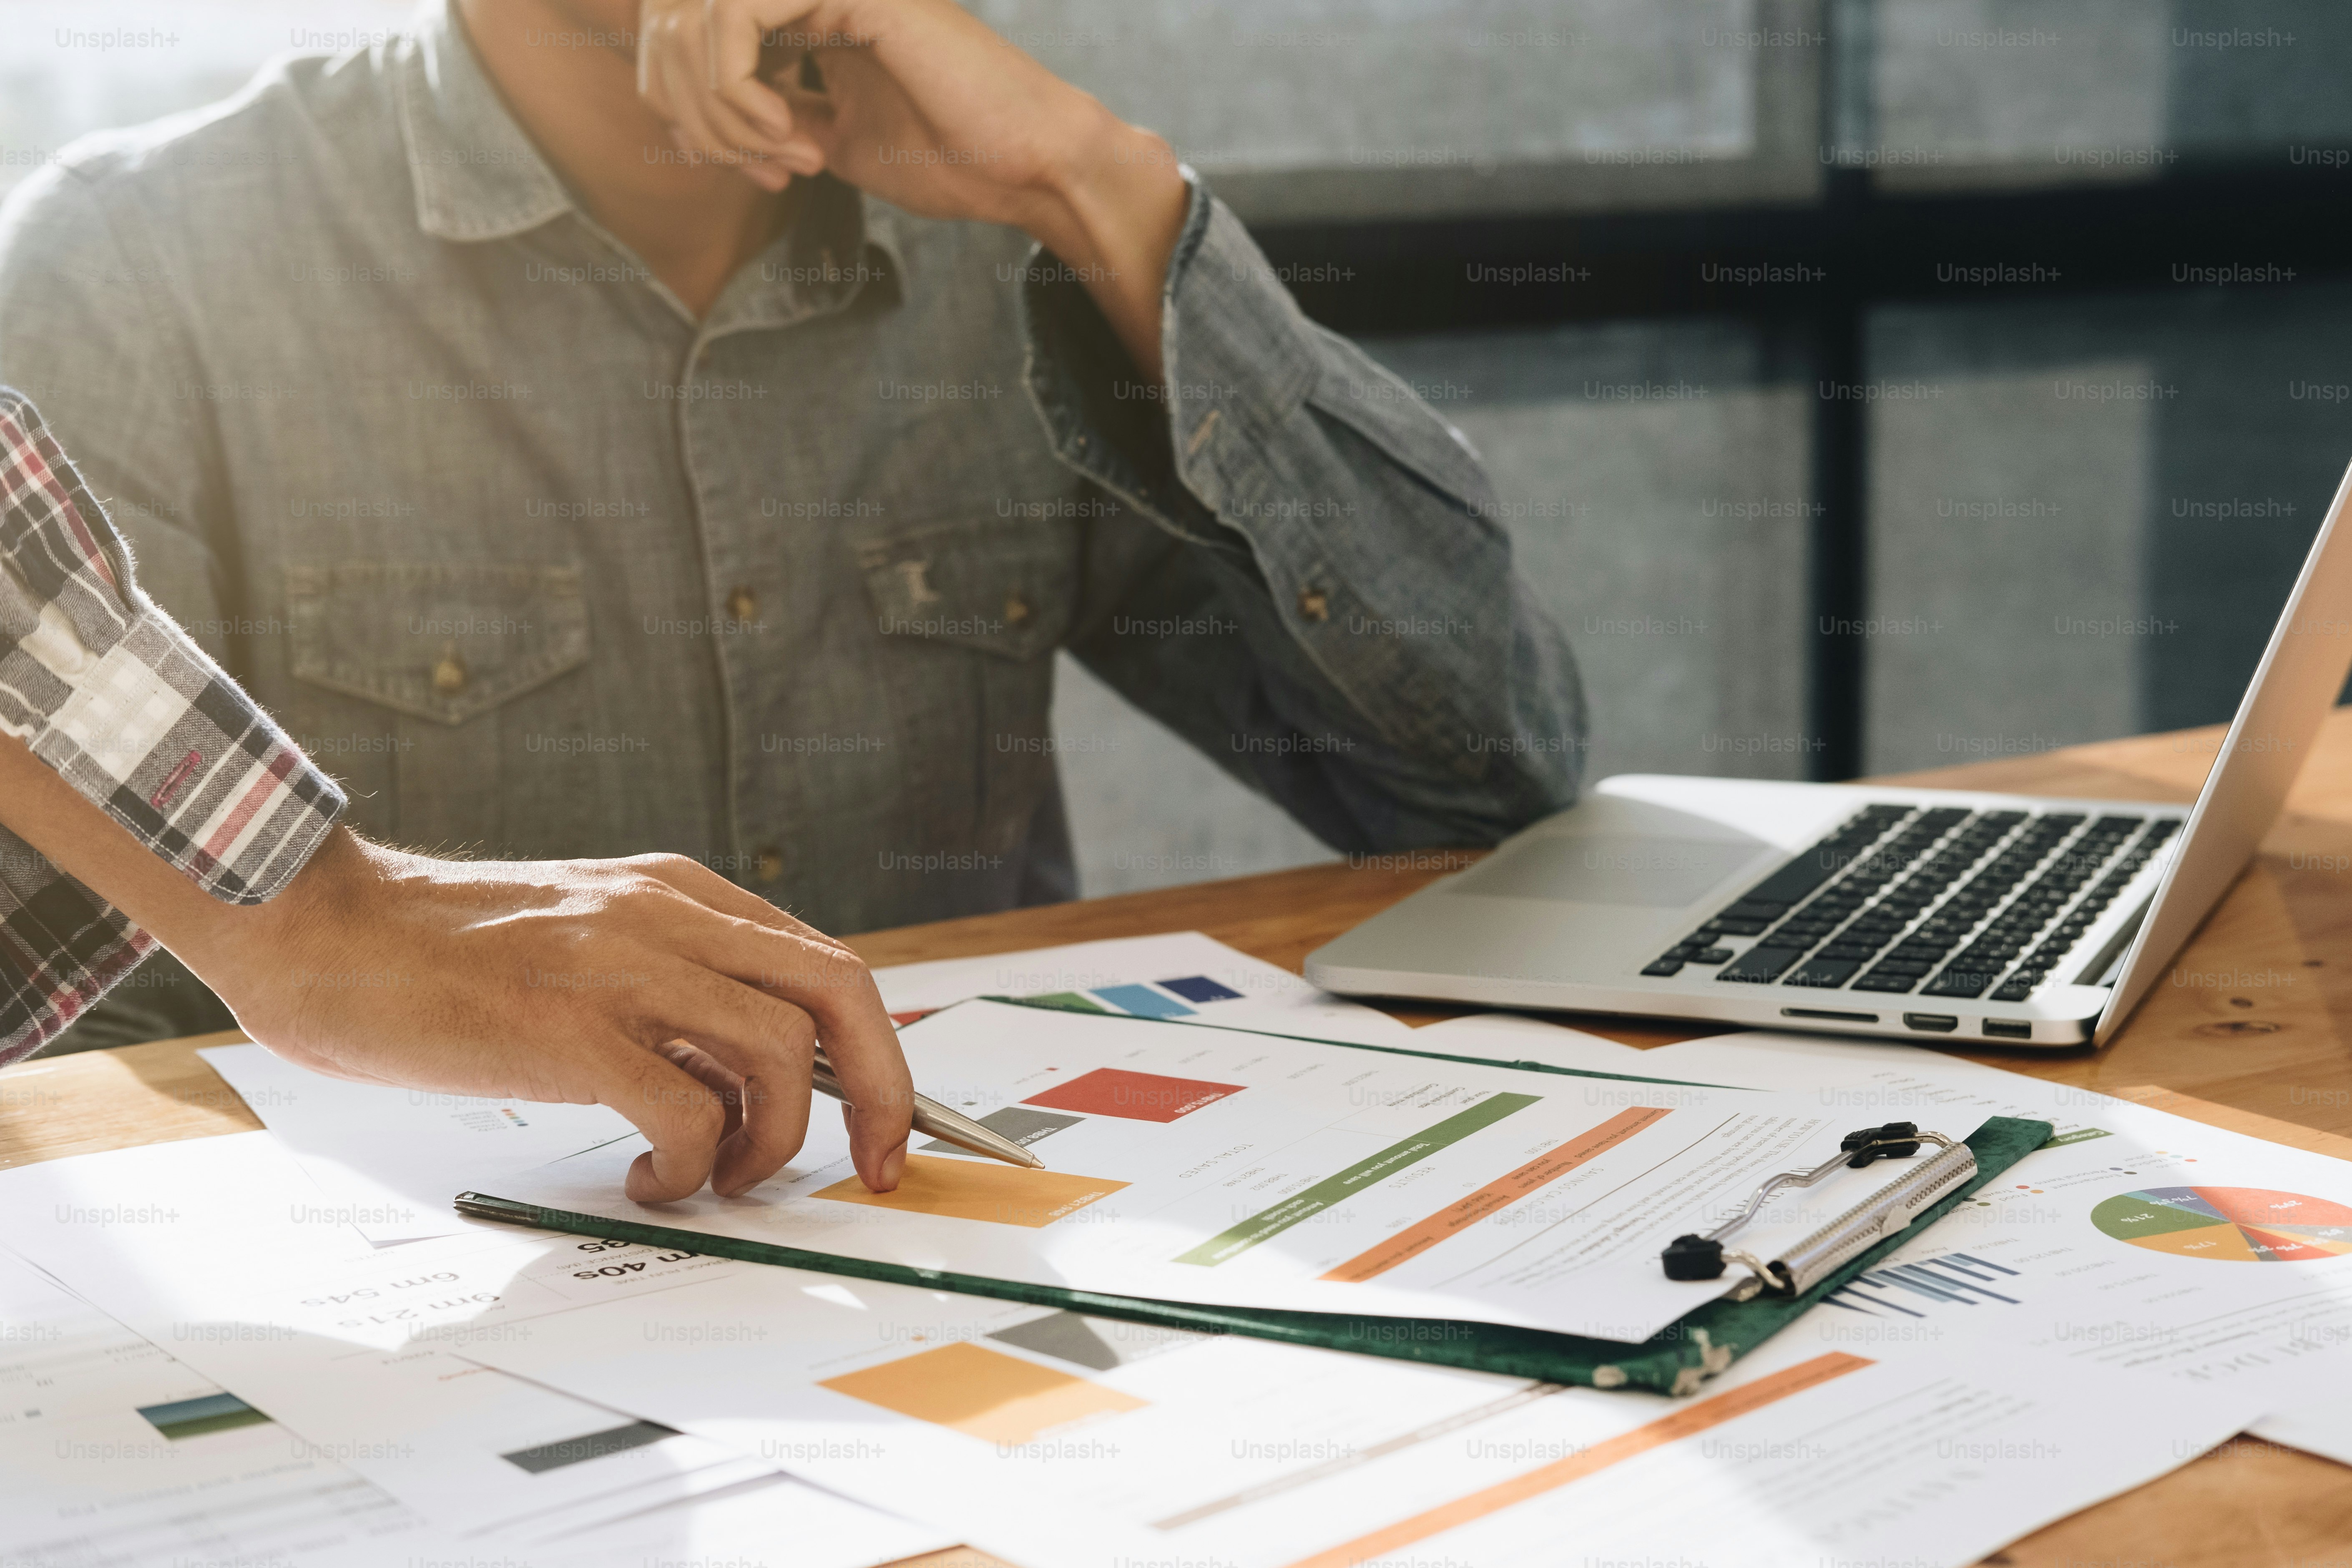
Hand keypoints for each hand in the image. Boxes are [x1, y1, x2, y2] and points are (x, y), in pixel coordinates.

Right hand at [180, 829, 912, 1202]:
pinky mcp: (567, 1029)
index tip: (886, 1130)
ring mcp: (620, 968)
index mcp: (681, 896)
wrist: (320, 929)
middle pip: (840, 994)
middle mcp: (668, 917)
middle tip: (874, 1165)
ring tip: (715, 1177)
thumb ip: (674, 994)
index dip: (880, 1056)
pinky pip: (686, 1112)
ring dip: (770, 1141)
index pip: (831, 968)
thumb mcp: (592, 947)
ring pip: (775, 1055)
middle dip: (882, 1090)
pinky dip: (691, 1165)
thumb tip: (756, 1083)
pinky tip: (651, 1182)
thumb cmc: (444, 957)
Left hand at [635, 0, 1187, 373]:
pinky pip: (737, 14)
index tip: (749, 170)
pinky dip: (738, 86)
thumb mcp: (838, 144)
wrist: (1023, 163)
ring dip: (718, 103)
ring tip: (776, 153)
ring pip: (702, 14)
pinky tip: (787, 132)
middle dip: (695, 109)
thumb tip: (701, 131)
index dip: (696, 110)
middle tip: (753, 167)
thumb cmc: (952, 160)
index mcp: (813, 17)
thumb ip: (779, 123)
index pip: (702, 39)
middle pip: (684, 21)